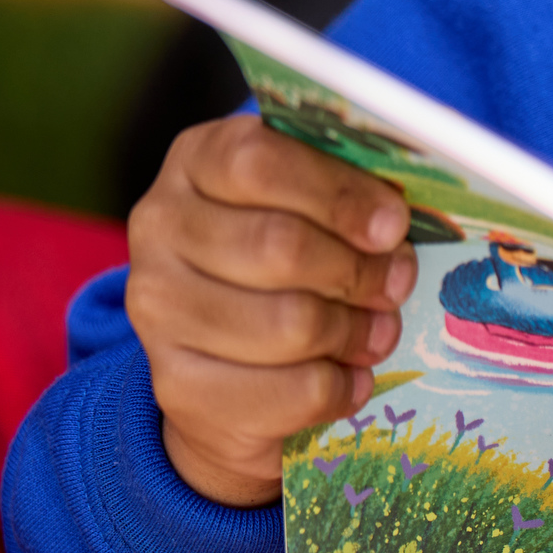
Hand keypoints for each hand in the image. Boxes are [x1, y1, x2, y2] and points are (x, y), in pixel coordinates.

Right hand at [125, 118, 416, 505]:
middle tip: (395, 283)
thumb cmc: (294, 263)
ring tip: (379, 330)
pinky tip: (350, 377)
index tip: (393, 224)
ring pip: (288, 323)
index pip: (257, 161)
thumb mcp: (316, 207)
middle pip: (278, 246)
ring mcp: (155, 309)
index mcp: (198, 162)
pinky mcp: (177, 385)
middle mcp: (160, 227)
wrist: (230, 366)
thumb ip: (351, 191)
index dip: (338, 194)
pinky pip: (290, 391)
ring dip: (355, 330)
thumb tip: (397, 216)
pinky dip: (340, 387)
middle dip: (358, 271)